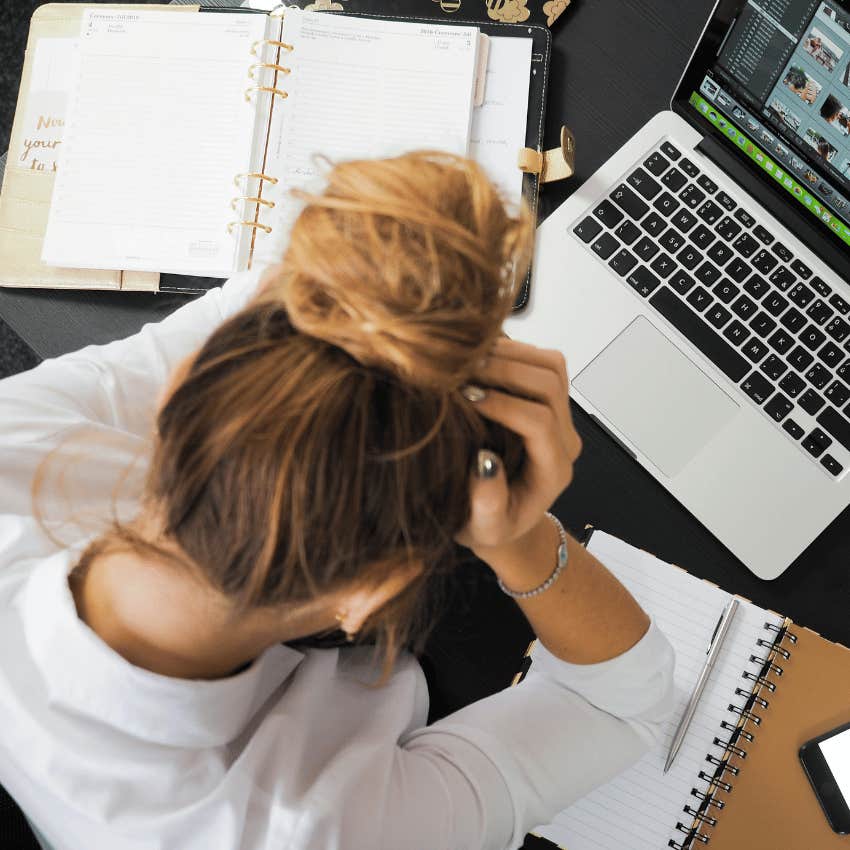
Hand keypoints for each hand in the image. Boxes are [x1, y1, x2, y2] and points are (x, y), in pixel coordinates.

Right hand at [455, 338, 581, 555]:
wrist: (502, 518)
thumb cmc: (490, 525)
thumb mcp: (483, 528)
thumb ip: (487, 503)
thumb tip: (485, 462)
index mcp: (553, 470)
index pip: (539, 422)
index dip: (503, 405)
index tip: (465, 398)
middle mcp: (564, 439)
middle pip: (550, 384)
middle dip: (505, 371)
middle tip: (462, 371)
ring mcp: (559, 416)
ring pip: (551, 365)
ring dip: (510, 354)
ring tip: (468, 360)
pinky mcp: (547, 400)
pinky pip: (540, 361)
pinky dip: (511, 350)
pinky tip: (477, 358)